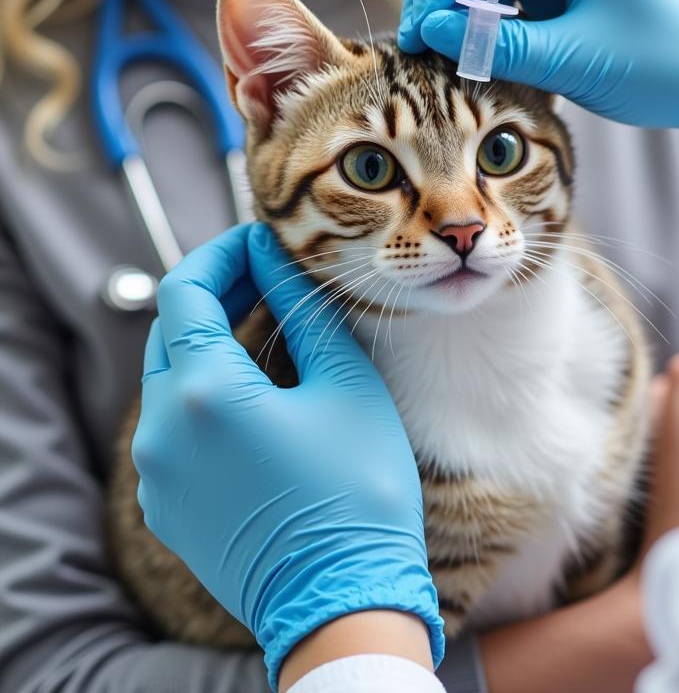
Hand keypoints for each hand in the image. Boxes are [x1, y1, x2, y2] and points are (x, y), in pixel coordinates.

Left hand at [132, 223, 441, 687]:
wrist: (343, 602)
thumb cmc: (358, 491)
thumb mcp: (344, 384)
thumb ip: (303, 310)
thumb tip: (277, 256)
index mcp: (203, 392)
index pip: (184, 289)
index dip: (221, 253)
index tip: (260, 240)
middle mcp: (161, 430)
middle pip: (170, 332)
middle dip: (215, 293)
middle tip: (266, 276)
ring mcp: (156, 474)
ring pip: (170, 380)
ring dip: (209, 343)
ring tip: (264, 328)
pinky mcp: (166, 506)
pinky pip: (173, 429)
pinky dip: (205, 394)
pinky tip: (253, 395)